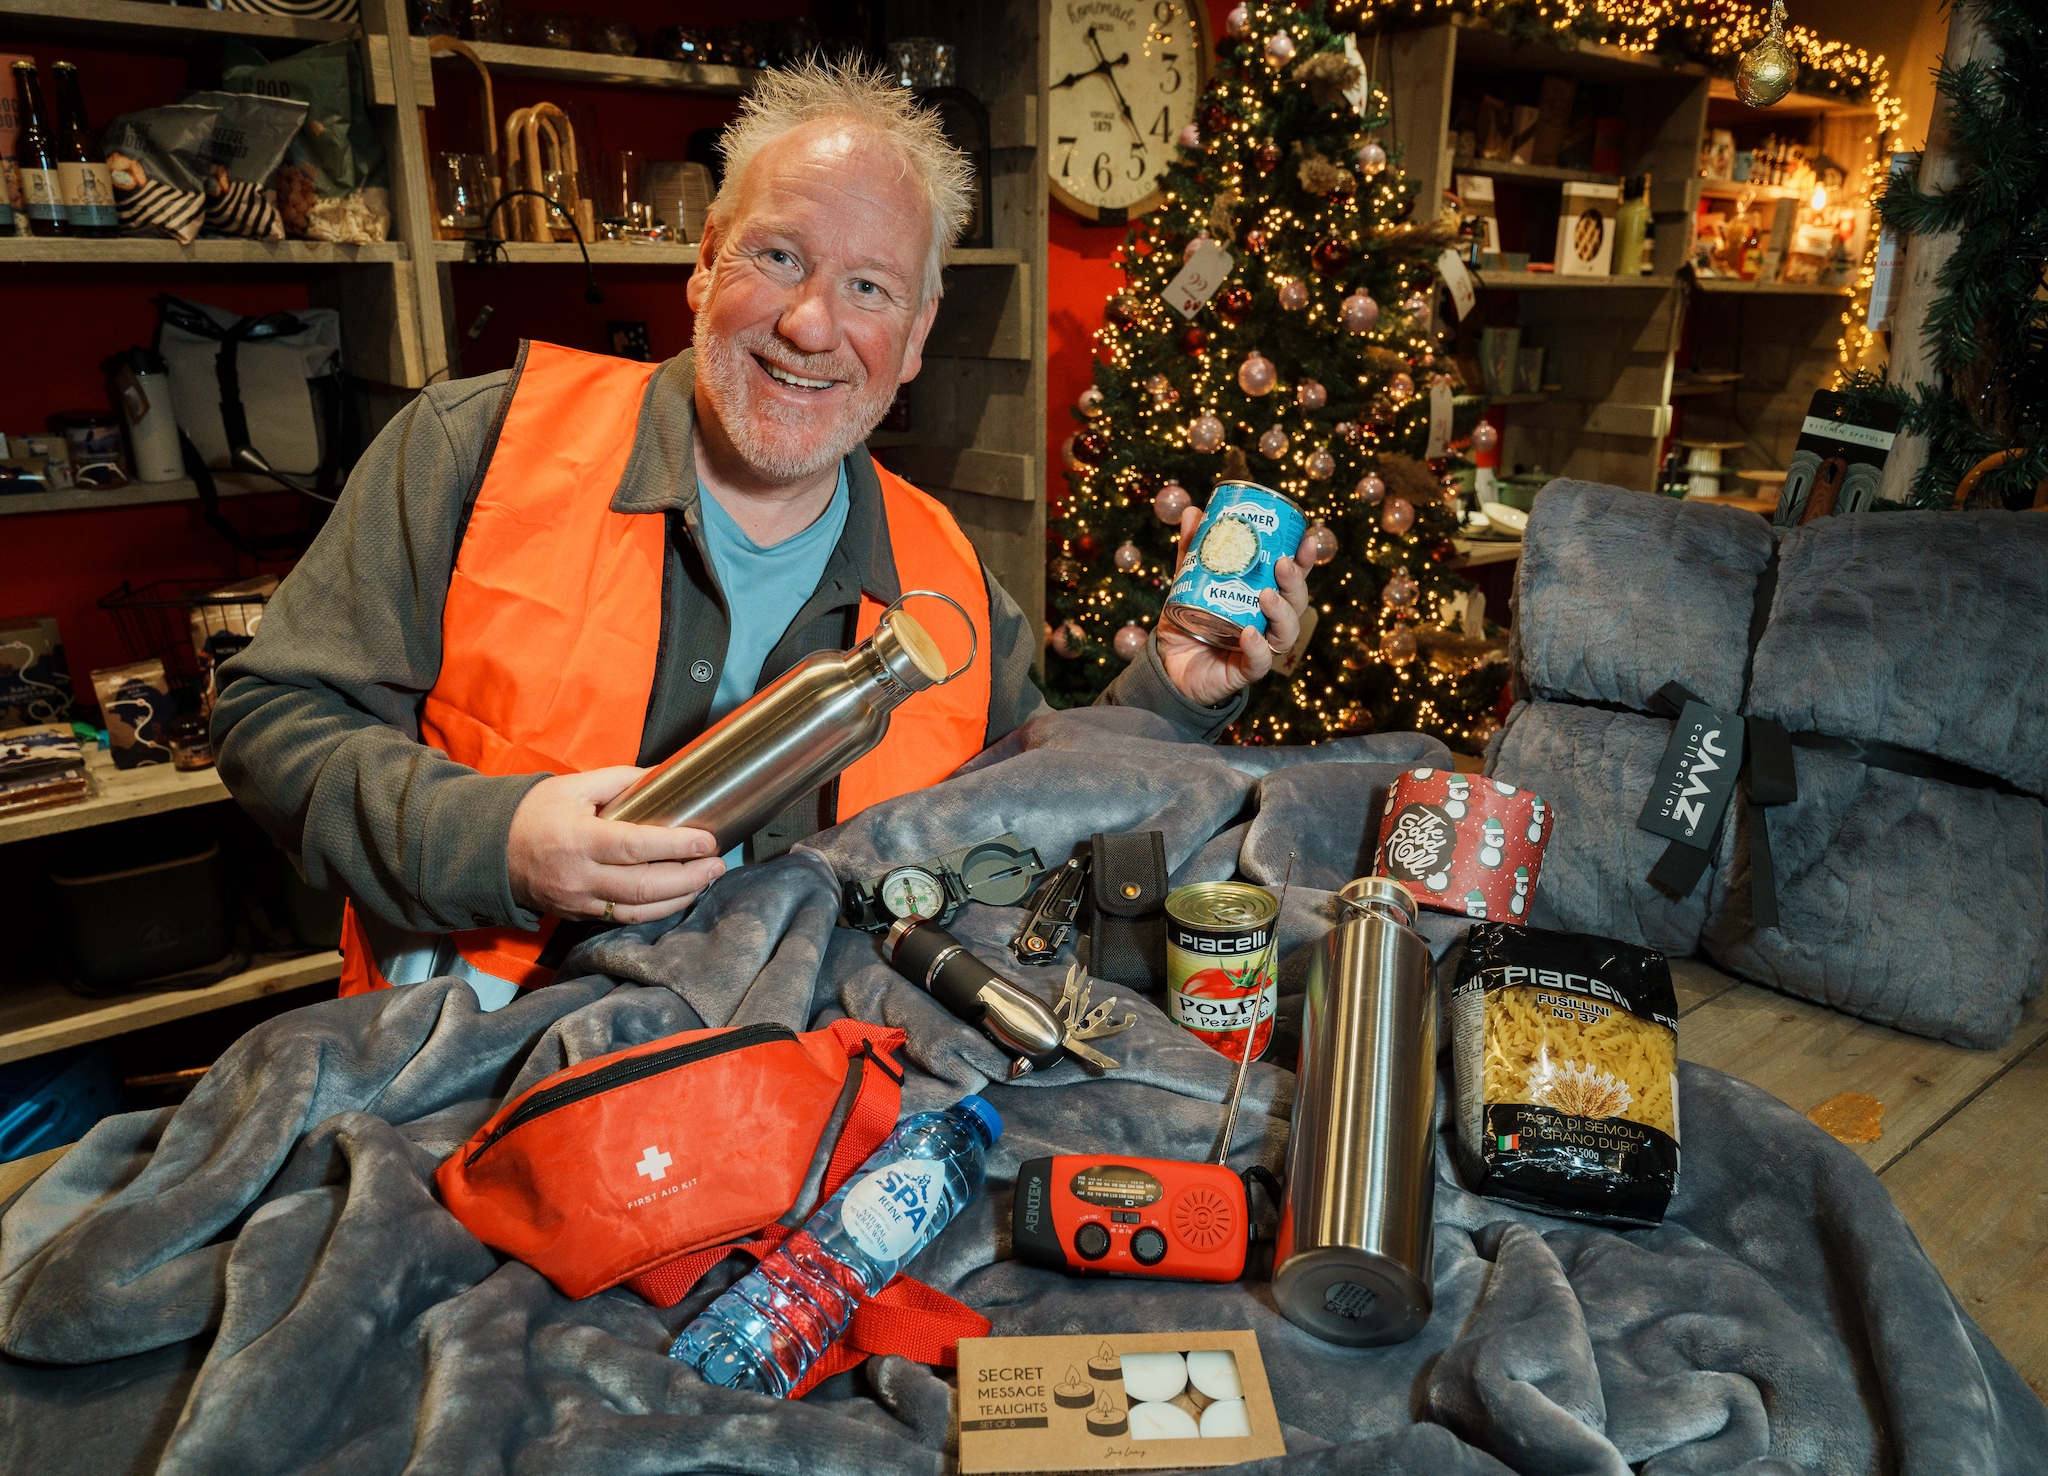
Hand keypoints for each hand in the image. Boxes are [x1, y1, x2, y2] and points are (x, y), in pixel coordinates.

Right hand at [507, 767, 724, 922]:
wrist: (488, 851)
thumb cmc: (533, 812)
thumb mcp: (574, 785)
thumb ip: (622, 780)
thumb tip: (665, 774)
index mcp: (580, 840)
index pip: (636, 847)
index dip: (676, 845)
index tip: (708, 840)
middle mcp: (580, 876)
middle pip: (644, 886)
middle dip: (689, 877)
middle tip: (718, 864)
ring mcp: (578, 901)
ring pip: (638, 911)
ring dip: (679, 898)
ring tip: (706, 880)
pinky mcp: (578, 915)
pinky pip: (623, 920)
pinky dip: (656, 911)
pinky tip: (678, 896)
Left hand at [1156, 505, 1316, 708]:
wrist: (1167, 665)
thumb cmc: (1187, 623)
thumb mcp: (1187, 583)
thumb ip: (1192, 551)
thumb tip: (1194, 512)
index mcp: (1263, 597)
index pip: (1293, 577)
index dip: (1305, 560)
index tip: (1307, 538)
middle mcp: (1268, 622)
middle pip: (1297, 602)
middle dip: (1296, 582)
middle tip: (1283, 564)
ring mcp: (1260, 648)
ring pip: (1287, 633)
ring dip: (1283, 612)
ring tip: (1267, 595)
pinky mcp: (1245, 671)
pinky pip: (1260, 662)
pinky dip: (1258, 647)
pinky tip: (1251, 633)